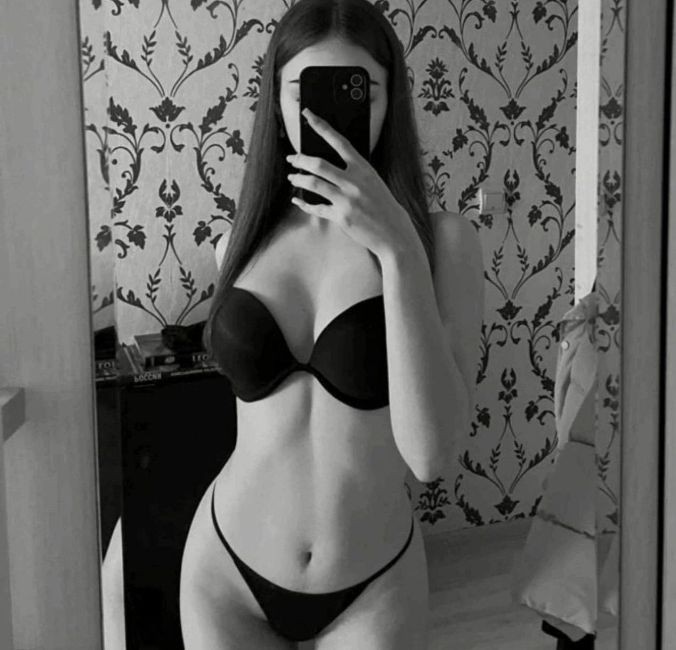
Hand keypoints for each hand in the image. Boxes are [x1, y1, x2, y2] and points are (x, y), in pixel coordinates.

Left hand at [286, 108, 419, 261]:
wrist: (393, 231)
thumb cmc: (382, 205)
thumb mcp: (373, 181)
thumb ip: (354, 172)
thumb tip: (329, 166)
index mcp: (363, 168)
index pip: (339, 141)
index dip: (321, 126)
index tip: (308, 114)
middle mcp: (354, 181)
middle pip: (319, 164)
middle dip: (300, 160)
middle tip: (291, 159)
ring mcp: (347, 200)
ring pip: (314, 184)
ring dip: (299, 179)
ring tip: (292, 178)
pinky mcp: (341, 217)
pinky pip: (316, 208)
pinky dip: (304, 204)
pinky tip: (297, 200)